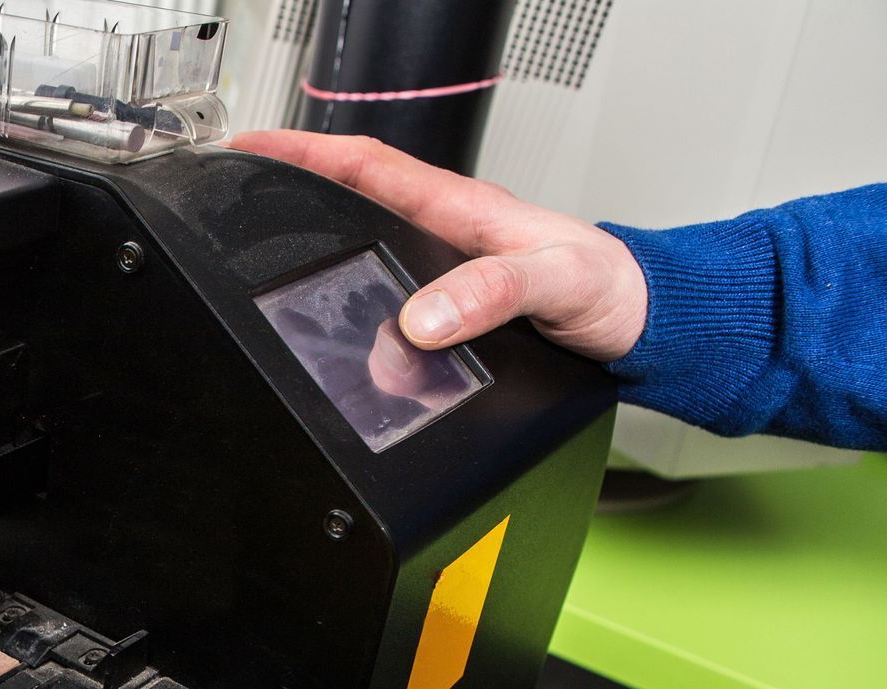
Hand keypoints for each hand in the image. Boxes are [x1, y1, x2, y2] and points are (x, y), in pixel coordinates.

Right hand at [228, 130, 647, 362]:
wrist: (649, 326)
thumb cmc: (613, 291)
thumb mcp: (556, 283)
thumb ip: (490, 294)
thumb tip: (420, 320)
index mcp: (463, 209)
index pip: (367, 166)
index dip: (304, 154)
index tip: (252, 150)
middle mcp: (450, 235)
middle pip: (353, 206)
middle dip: (293, 200)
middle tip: (240, 203)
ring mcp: (450, 272)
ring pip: (370, 260)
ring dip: (326, 263)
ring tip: (280, 270)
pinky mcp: (458, 310)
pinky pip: (394, 310)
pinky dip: (363, 318)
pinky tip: (351, 337)